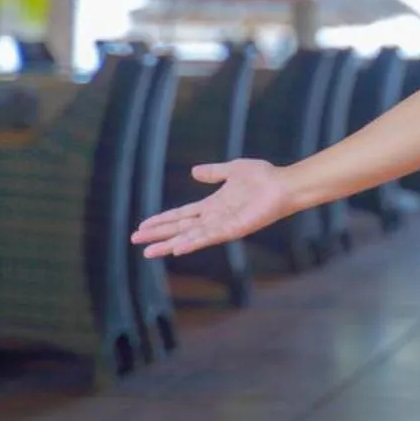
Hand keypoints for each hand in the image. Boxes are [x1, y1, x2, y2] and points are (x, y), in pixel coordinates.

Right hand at [132, 158, 294, 258]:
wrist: (283, 184)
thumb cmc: (263, 177)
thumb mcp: (232, 169)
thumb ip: (213, 172)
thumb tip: (194, 171)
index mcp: (212, 205)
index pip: (181, 215)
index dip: (162, 220)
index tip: (143, 225)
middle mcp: (214, 218)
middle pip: (180, 228)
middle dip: (158, 234)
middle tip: (136, 240)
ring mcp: (223, 225)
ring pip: (189, 236)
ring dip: (169, 244)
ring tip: (148, 251)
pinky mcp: (233, 230)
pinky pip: (209, 238)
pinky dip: (192, 243)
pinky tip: (177, 249)